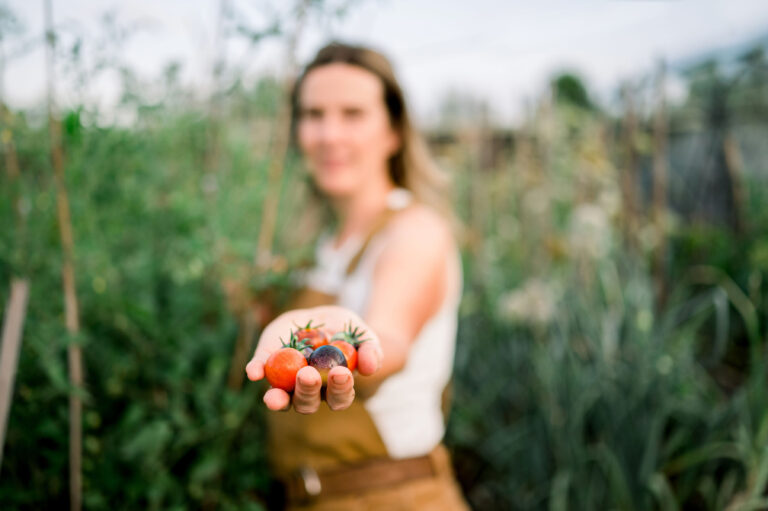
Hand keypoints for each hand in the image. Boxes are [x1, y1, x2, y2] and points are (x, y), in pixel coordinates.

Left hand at [245, 306, 382, 412]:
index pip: (338, 398)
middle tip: (309, 374)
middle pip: (306, 403)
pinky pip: (258, 369)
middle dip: (307, 390)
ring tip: (282, 385)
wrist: (320, 317)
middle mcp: (307, 391)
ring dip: (280, 395)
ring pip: (282, 397)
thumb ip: (371, 349)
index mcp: (333, 389)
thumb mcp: (362, 334)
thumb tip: (369, 367)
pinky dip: (255, 370)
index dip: (339, 390)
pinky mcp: (265, 363)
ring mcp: (284, 382)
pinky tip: (254, 372)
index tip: (341, 374)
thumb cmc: (346, 332)